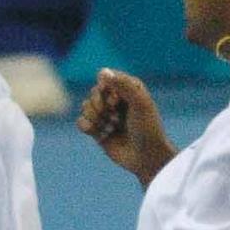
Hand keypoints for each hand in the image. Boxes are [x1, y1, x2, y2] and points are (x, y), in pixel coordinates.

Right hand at [76, 69, 175, 183]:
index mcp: (129, 88)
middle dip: (98, 104)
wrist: (147, 158)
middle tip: (112, 116)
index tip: (116, 101)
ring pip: (85, 106)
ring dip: (94, 117)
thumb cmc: (148, 129)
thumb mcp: (140, 103)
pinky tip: (98, 133)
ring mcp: (107, 115)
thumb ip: (123, 85)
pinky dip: (86, 126)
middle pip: (94, 92)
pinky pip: (81, 121)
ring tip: (109, 127)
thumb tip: (102, 71)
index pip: (105, 77)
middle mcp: (117, 100)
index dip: (106, 89)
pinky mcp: (98, 131)